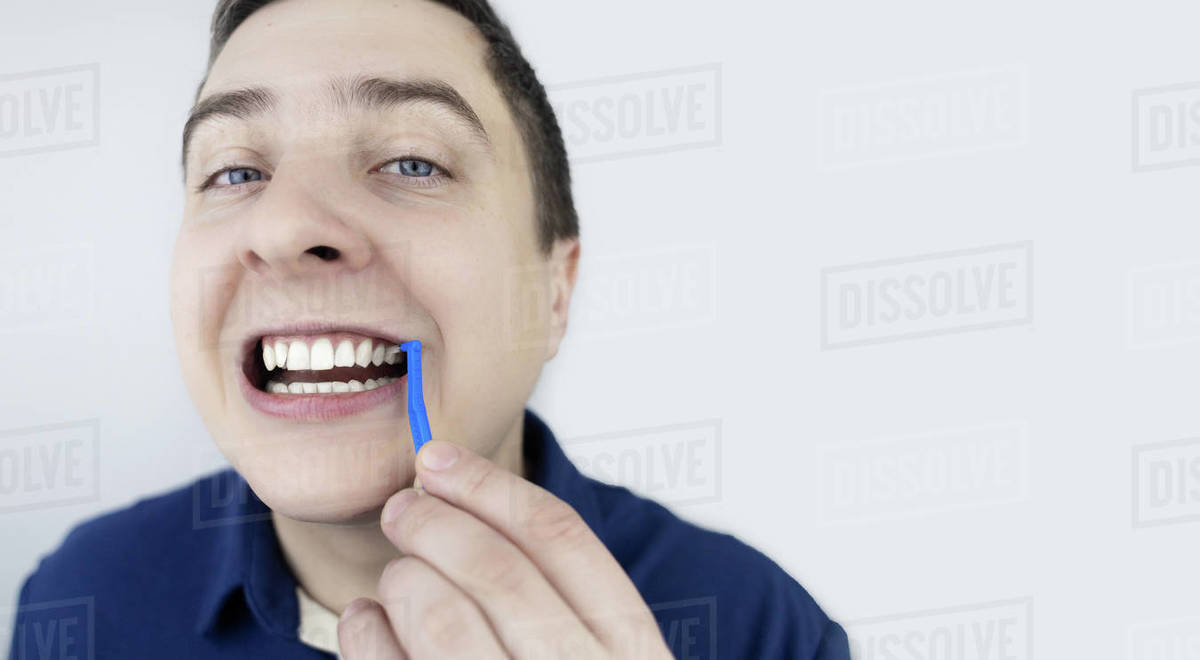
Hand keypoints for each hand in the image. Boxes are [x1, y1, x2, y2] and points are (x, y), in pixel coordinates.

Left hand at [336, 440, 673, 658]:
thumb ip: (560, 605)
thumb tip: (452, 497)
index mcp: (633, 656)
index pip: (562, 540)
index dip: (492, 488)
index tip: (441, 459)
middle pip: (494, 569)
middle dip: (434, 521)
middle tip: (405, 506)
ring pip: (441, 615)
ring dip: (403, 579)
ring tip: (397, 579)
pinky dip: (367, 634)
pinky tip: (367, 622)